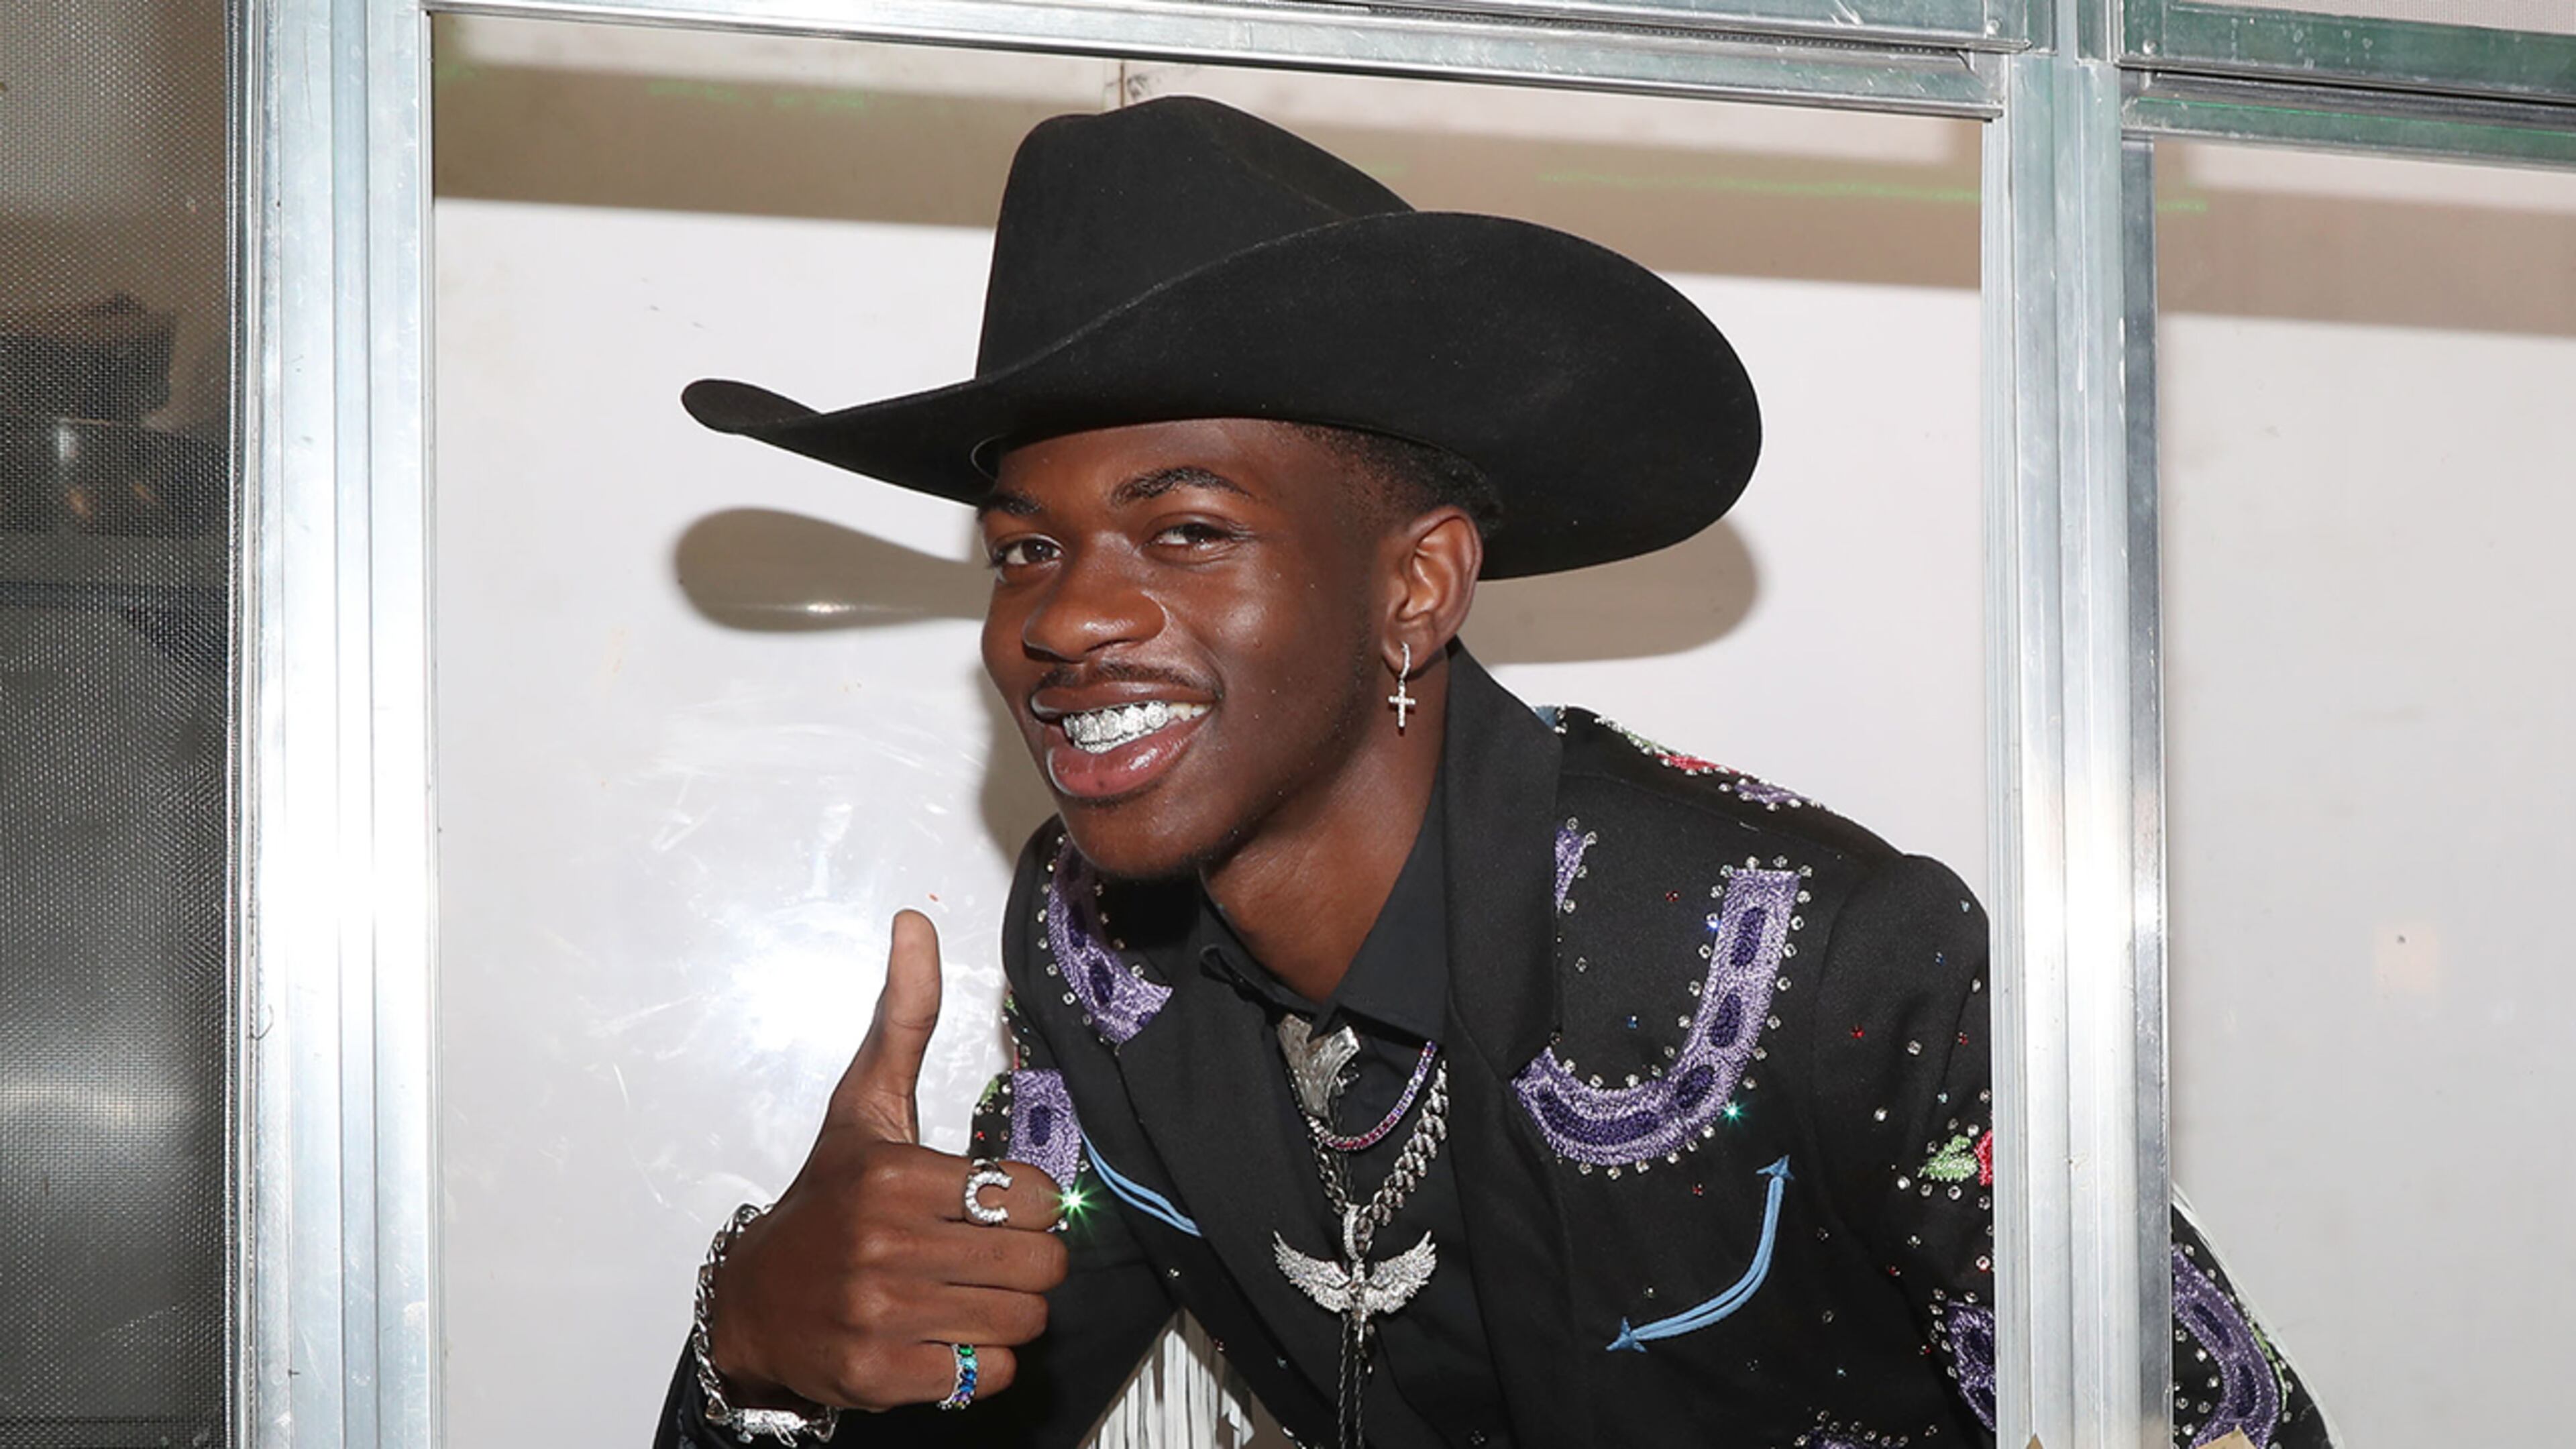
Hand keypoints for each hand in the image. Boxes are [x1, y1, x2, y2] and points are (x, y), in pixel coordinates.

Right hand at [705, 909, 1069, 1411]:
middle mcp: (886, 1245)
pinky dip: (981, 1362)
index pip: (1034, 1196)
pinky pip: (989, 1373)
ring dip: (1010, 1312)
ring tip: (970, 1292)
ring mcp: (882, 1315)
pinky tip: (945, 1334)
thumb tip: (913, 923)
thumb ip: (903, 1019)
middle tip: (993, 1254)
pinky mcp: (882, 1375)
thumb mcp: (863, 1107)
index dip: (1033, 1203)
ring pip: (1023, 1320)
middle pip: (1039, 1263)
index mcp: (895, 1176)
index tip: (1000, 1205)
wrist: (755, 1302)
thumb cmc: (827, 1200)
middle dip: (1030, 1262)